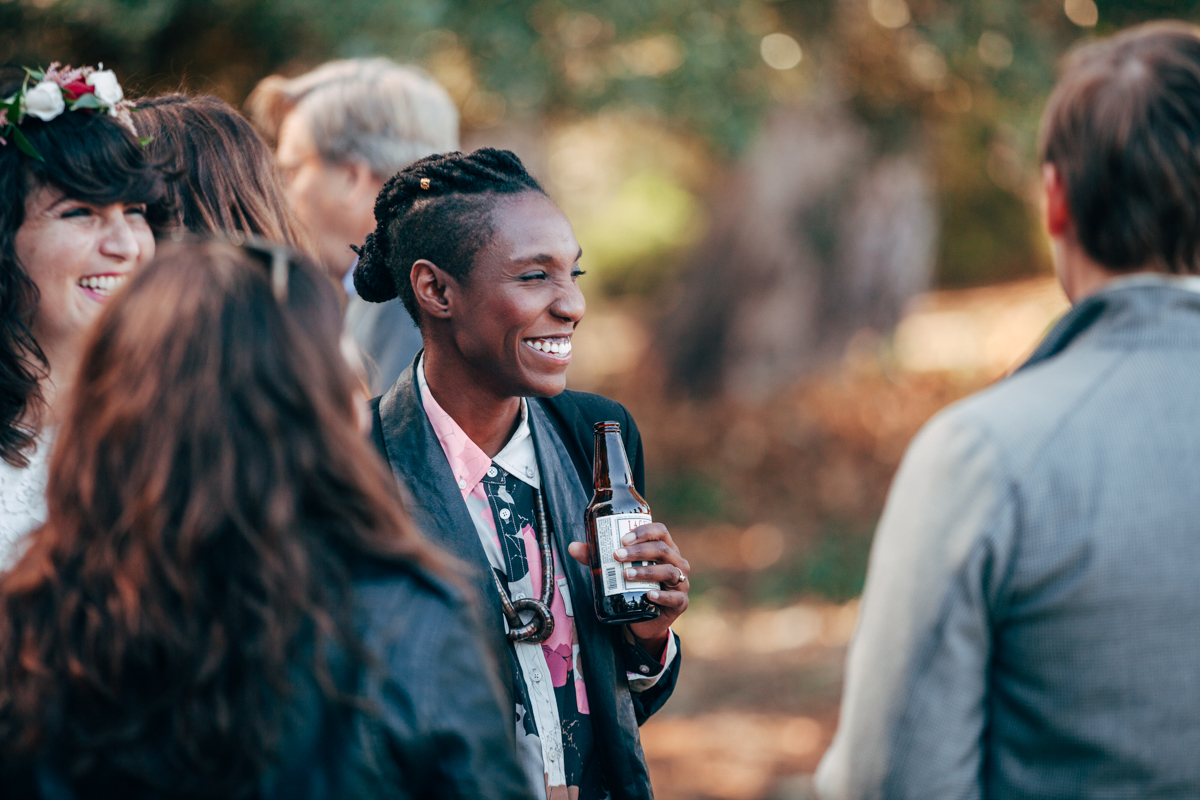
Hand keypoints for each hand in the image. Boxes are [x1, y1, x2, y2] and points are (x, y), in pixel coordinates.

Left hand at [568, 522, 689, 655]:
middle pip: (663, 550)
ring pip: (670, 571)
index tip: (622, 538)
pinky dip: (662, 595)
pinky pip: (675, 598)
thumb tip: (573, 547)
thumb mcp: (616, 570)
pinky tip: (649, 595)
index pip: (660, 531)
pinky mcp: (681, 602)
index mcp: (664, 548)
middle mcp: (677, 562)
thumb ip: (597, 558)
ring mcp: (681, 582)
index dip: (643, 531)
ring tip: (626, 574)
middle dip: (639, 551)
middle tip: (617, 555)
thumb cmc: (633, 586)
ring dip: (647, 572)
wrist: (645, 619)